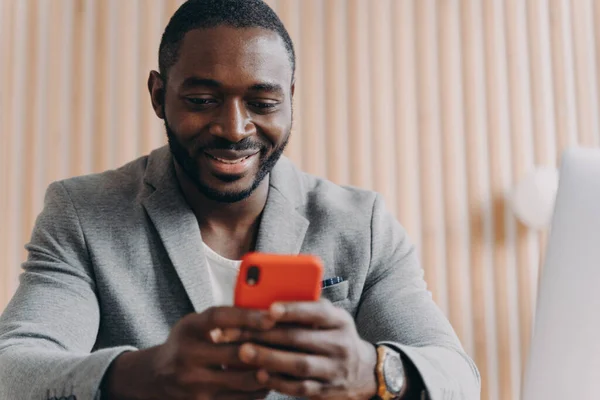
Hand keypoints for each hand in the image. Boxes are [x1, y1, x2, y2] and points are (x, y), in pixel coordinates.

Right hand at [104, 306, 277, 399]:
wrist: (155, 377)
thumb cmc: (187, 342)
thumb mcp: (196, 324)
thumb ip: (225, 319)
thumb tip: (267, 310)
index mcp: (189, 328)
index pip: (219, 318)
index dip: (247, 316)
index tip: (272, 316)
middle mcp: (187, 355)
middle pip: (234, 353)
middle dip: (266, 349)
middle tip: (292, 343)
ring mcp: (192, 384)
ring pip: (241, 381)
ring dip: (267, 372)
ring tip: (286, 363)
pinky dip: (259, 391)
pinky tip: (271, 381)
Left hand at [220, 300, 377, 399]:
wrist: (362, 371)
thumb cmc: (333, 336)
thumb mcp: (330, 318)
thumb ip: (306, 308)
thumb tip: (267, 297)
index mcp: (339, 320)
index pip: (317, 311)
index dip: (293, 310)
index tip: (270, 309)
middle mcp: (340, 344)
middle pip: (300, 338)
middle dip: (265, 334)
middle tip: (237, 332)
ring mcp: (335, 369)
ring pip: (299, 364)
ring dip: (268, 358)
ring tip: (243, 352)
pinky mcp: (327, 391)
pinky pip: (300, 388)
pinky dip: (279, 381)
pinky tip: (259, 374)